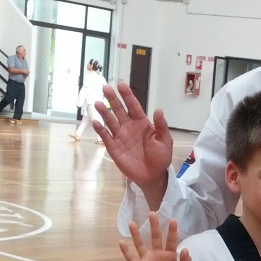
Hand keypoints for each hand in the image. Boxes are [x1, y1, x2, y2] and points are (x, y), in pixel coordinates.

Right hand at [94, 82, 173, 197]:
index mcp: (142, 123)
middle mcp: (129, 127)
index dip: (127, 96)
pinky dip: (100, 130)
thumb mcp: (165, 141)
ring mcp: (120, 136)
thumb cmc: (160, 157)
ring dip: (104, 112)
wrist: (153, 176)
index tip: (121, 85)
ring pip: (110, 121)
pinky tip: (96, 122)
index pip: (133, 106)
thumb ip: (161, 126)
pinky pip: (106, 137)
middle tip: (105, 87)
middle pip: (119, 110)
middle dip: (112, 99)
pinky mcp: (114, 148)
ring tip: (97, 103)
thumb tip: (158, 109)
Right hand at [119, 212, 190, 260]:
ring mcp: (147, 260)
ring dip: (136, 234)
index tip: (173, 220)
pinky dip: (125, 251)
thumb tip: (185, 249)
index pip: (171, 240)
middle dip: (154, 226)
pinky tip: (121, 242)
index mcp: (170, 255)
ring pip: (140, 244)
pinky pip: (131, 258)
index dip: (172, 231)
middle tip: (152, 213)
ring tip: (132, 222)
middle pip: (155, 237)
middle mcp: (157, 254)